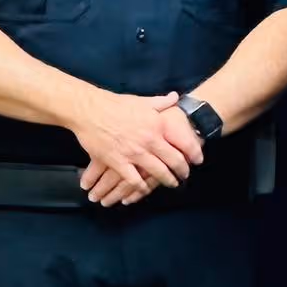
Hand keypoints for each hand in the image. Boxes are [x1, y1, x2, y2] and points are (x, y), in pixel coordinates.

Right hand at [73, 91, 202, 205]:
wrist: (89, 110)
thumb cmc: (115, 104)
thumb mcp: (142, 101)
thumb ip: (161, 102)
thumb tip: (176, 97)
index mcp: (157, 126)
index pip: (183, 144)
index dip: (194, 154)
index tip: (197, 160)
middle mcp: (149, 141)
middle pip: (173, 162)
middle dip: (182, 171)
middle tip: (185, 176)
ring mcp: (134, 153)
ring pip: (157, 173)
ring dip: (167, 181)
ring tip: (172, 184)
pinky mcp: (118, 162)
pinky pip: (134, 180)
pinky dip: (141, 187)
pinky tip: (145, 189)